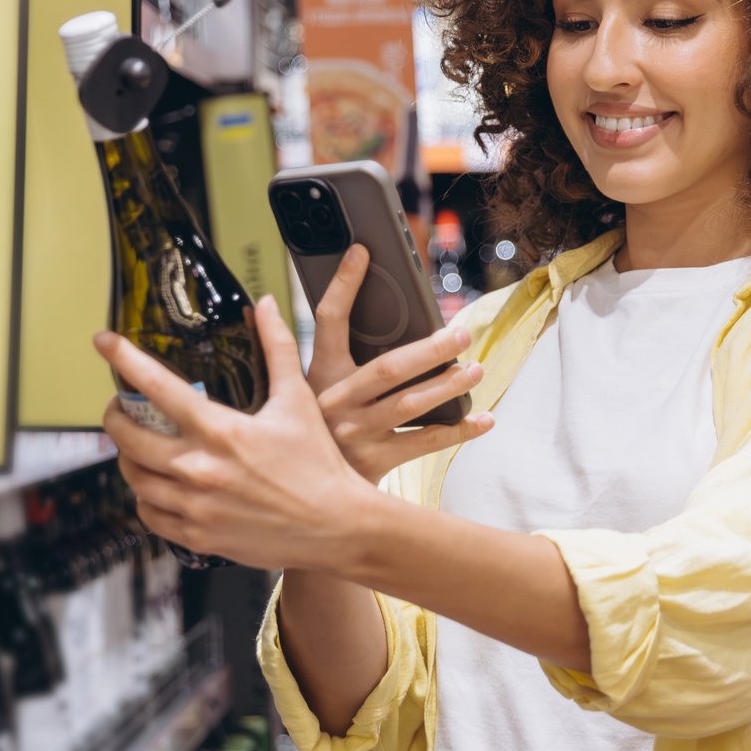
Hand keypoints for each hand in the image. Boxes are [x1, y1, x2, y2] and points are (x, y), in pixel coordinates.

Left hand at [96, 297, 384, 571]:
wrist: (337, 526)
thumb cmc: (319, 464)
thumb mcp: (297, 401)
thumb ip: (277, 349)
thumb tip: (266, 306)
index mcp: (221, 430)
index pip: (157, 387)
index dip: (124, 359)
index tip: (104, 342)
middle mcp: (200, 469)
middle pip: (128, 438)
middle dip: (115, 417)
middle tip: (121, 407)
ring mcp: (195, 506)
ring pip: (134, 478)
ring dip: (128, 457)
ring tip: (138, 446)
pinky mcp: (198, 536)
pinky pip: (149, 515)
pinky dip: (146, 498)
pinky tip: (157, 486)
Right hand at [307, 243, 492, 482]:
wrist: (302, 497)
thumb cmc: (309, 434)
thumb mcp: (298, 394)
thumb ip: (294, 354)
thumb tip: (268, 304)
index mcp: (317, 378)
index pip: (328, 321)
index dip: (343, 285)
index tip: (362, 252)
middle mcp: (337, 404)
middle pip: (389, 368)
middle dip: (429, 349)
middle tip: (462, 333)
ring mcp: (358, 435)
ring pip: (411, 406)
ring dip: (449, 386)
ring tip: (476, 369)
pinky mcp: (377, 462)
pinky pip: (425, 443)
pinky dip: (458, 431)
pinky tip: (483, 419)